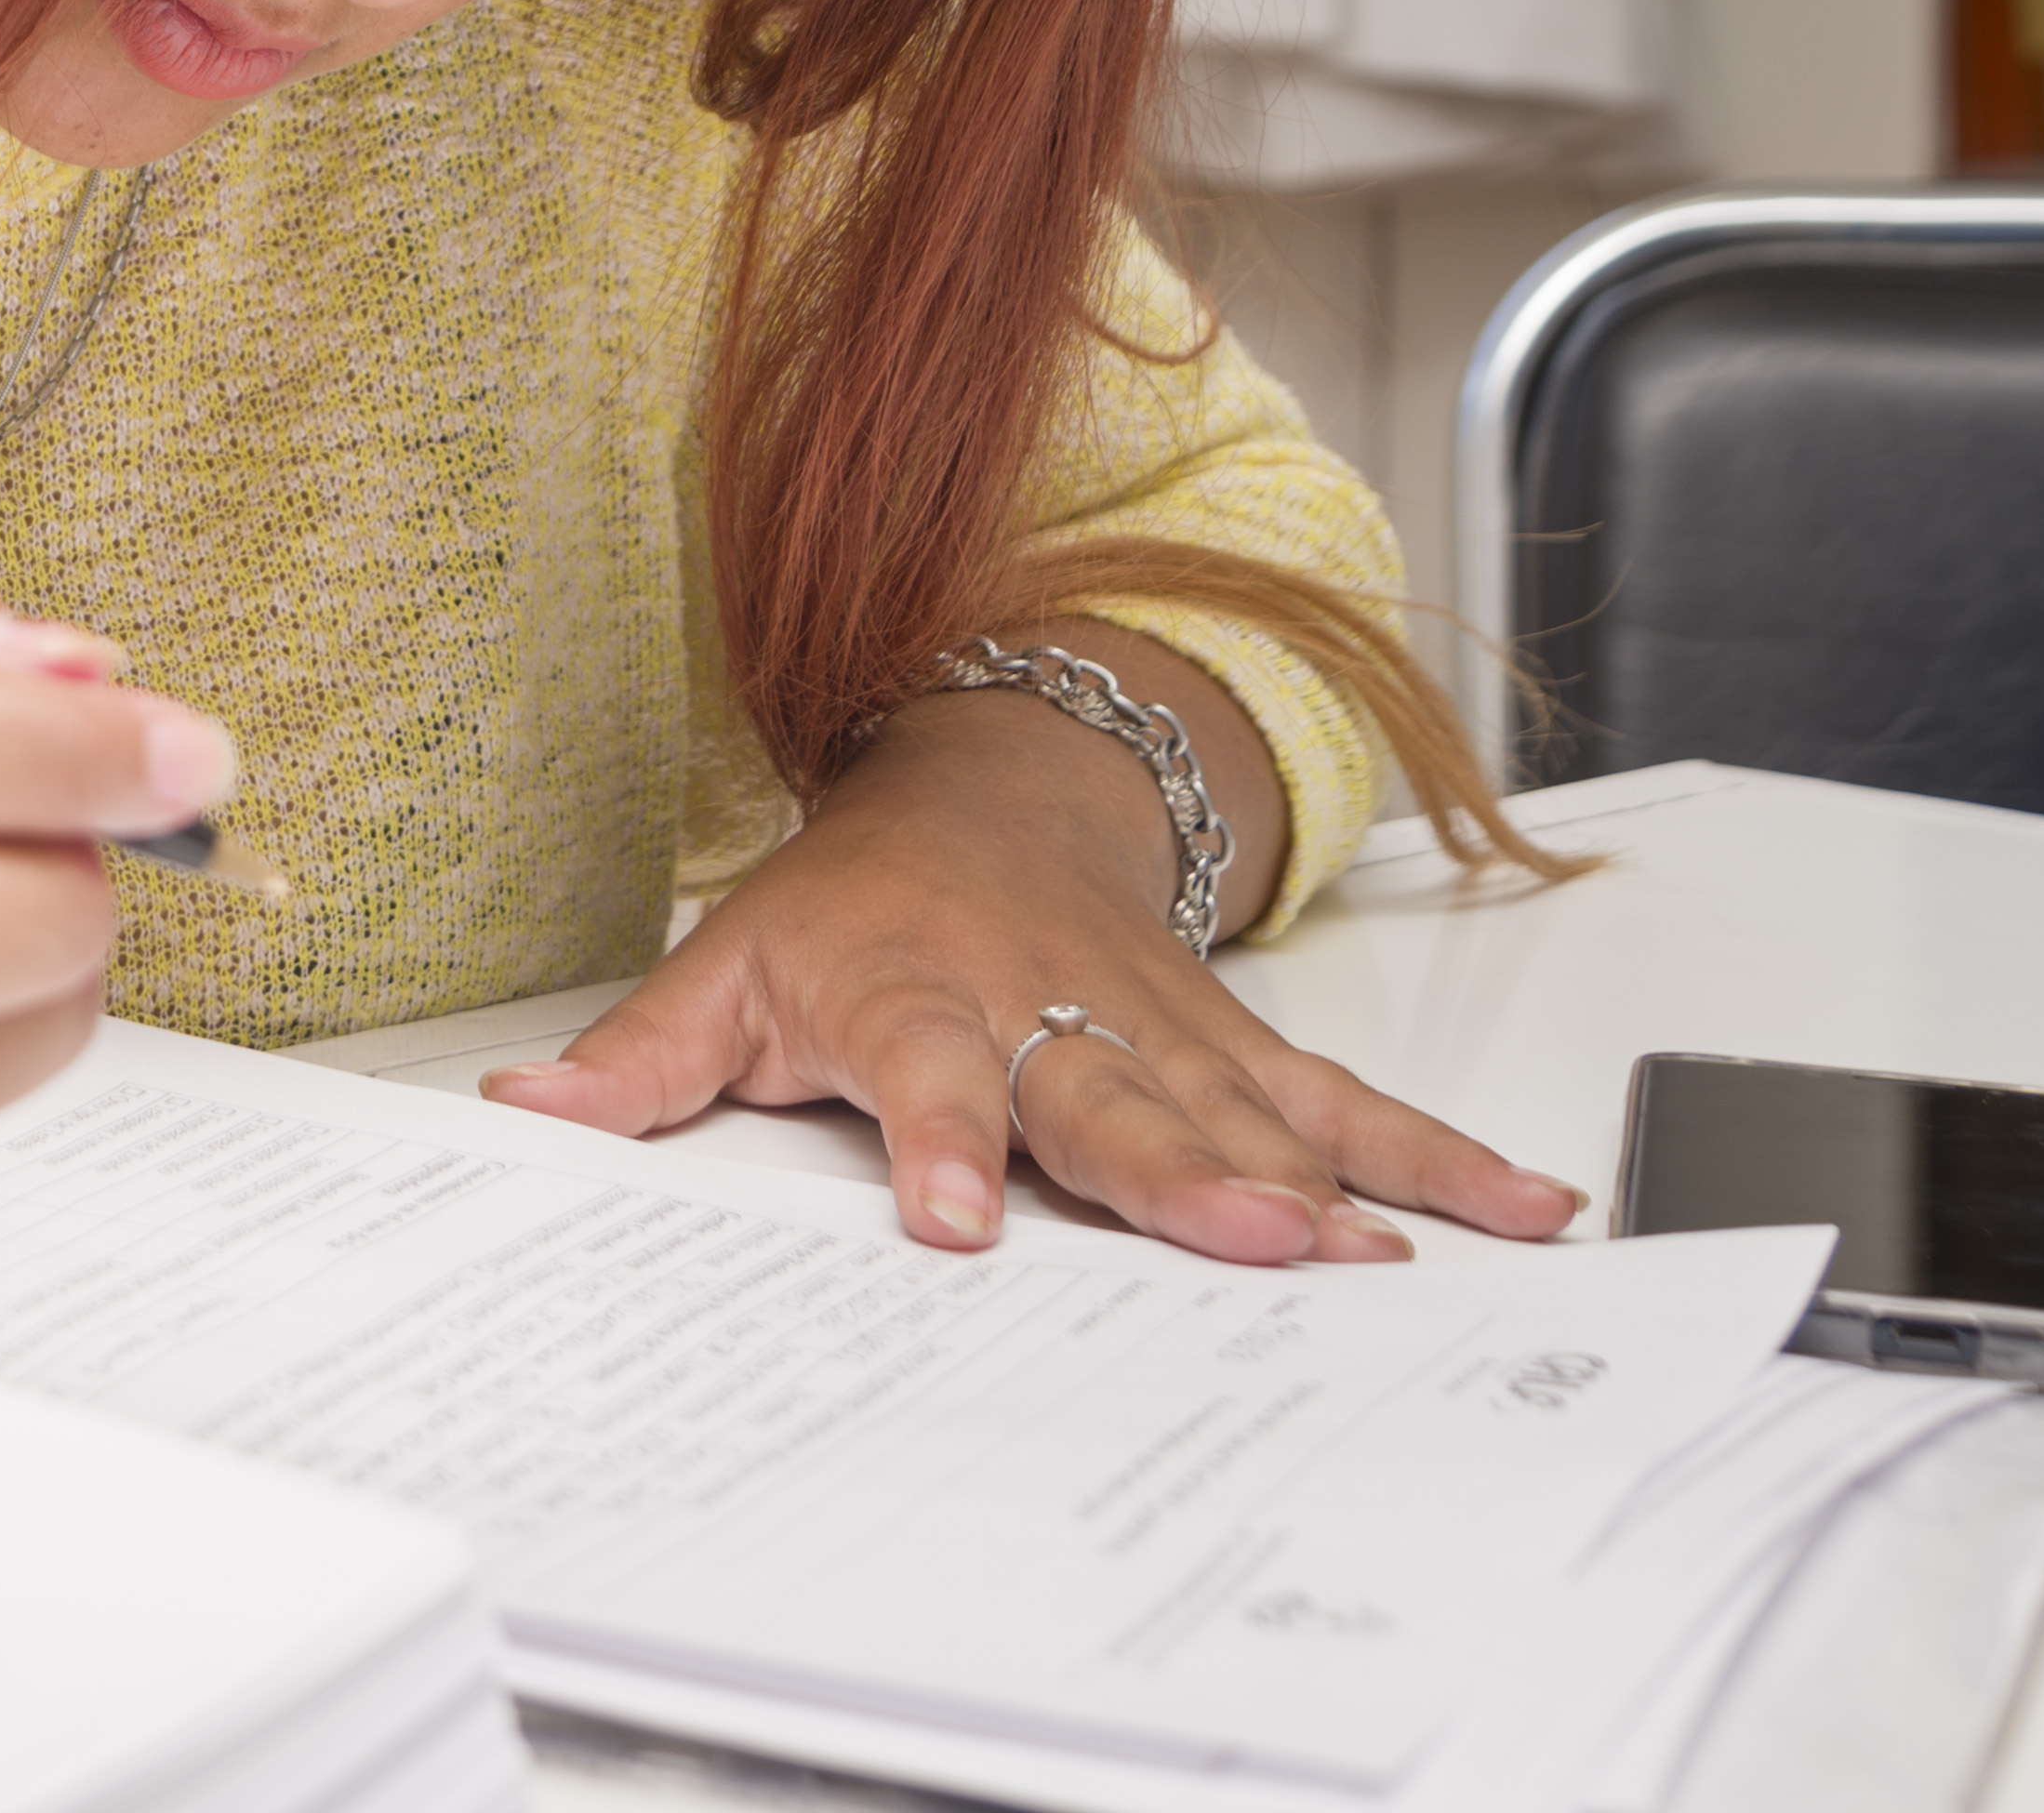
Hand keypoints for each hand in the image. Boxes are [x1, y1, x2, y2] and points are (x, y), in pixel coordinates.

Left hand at [475, 656, 1585, 1264]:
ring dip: (1317, 1183)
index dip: (945, 1145)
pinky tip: (1520, 1210)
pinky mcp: (1234, 1040)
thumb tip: (523, 1126)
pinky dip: (1437, 1156)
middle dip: (1177, 1172)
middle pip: (1113, 1096)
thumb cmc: (849, 902)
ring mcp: (1156, 1022)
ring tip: (1378, 1262)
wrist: (981, 780)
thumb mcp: (723, 964)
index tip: (959, 1221)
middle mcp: (1049, 1003)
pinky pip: (1342, 1100)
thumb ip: (637, 1064)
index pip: (929, 1073)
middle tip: (1240, 1243)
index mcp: (915, 991)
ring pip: (1243, 1106)